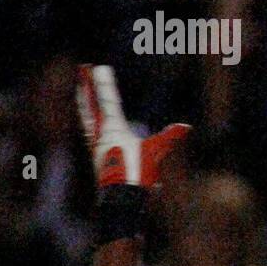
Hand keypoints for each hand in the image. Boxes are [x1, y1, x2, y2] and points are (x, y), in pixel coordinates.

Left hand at [76, 65, 189, 189]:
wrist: (122, 198)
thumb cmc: (137, 173)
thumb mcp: (156, 153)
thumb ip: (169, 137)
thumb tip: (185, 127)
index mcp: (113, 130)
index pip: (108, 101)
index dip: (103, 83)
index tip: (97, 67)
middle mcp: (100, 135)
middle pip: (90, 106)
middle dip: (86, 87)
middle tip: (81, 70)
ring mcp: (96, 146)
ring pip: (88, 118)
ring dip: (85, 103)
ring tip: (81, 92)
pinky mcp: (98, 156)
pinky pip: (92, 131)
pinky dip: (90, 121)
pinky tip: (92, 123)